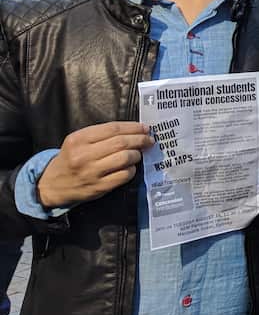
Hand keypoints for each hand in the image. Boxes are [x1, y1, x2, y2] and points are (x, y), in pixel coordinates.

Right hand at [37, 122, 153, 208]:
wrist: (53, 184)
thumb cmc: (71, 158)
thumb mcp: (77, 141)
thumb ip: (100, 135)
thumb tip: (132, 130)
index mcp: (79, 139)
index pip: (112, 129)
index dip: (132, 127)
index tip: (145, 128)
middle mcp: (84, 155)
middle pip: (121, 143)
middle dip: (140, 139)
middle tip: (149, 139)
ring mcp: (92, 172)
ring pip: (125, 158)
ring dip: (137, 154)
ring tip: (139, 153)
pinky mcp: (99, 187)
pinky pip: (124, 175)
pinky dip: (132, 169)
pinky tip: (131, 167)